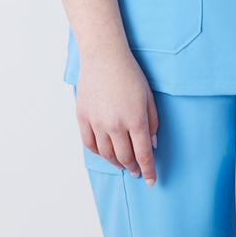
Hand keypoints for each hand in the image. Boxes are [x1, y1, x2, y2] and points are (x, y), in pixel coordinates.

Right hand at [75, 47, 159, 185]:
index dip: (148, 171)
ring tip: (122, 164)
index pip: (143, 155)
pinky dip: (98, 152)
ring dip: (116, 163)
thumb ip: (153, 122)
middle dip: (133, 168)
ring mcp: (97, 122)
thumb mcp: (149, 96)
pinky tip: (105, 153)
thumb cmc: (130, 73)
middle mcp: (115, 125)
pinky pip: (89, 144)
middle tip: (137, 172)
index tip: (150, 181)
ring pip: (106, 154)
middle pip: (125, 157)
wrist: (103, 55)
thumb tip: (152, 144)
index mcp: (135, 120)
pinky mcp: (83, 117)